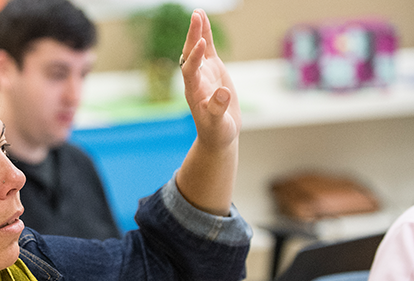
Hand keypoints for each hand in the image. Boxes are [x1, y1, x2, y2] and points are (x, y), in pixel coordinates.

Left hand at [181, 9, 240, 151]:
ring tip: (197, 13)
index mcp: (194, 92)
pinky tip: (203, 19)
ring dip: (197, 31)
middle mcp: (195, 79)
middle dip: (192, 36)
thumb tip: (223, 94)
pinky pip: (207, 49)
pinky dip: (205, 35)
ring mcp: (202, 73)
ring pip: (197, 49)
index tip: (200, 45)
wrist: (217, 134)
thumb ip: (218, 109)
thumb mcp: (218, 123)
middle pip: (190, 54)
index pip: (190, 71)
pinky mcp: (211, 70)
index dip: (194, 58)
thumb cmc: (216, 131)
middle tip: (195, 16)